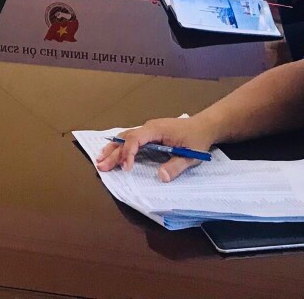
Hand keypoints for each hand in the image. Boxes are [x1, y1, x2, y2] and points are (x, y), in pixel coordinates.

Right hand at [95, 116, 216, 181]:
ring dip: (113, 149)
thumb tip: (161, 177)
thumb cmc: (197, 139)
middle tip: (101, 166)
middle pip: (126, 139)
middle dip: (113, 153)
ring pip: (125, 137)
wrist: (204, 126)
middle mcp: (149, 127)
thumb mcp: (191, 155)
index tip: (126, 168)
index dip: (129, 153)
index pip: (136, 139)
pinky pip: (131, 139)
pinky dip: (120, 146)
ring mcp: (148, 130)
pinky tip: (112, 153)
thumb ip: (176, 166)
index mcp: (157, 130)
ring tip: (100, 160)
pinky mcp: (149, 134)